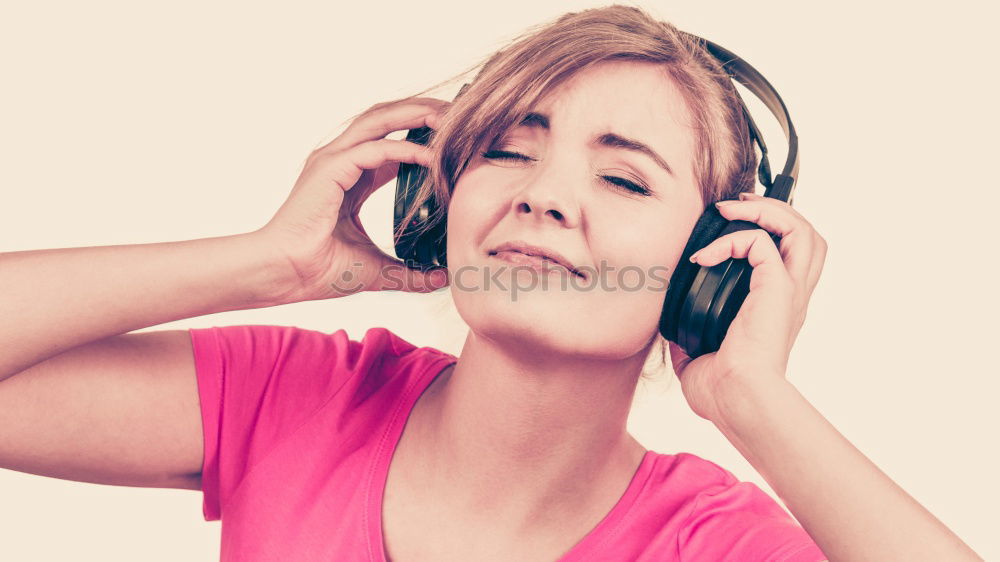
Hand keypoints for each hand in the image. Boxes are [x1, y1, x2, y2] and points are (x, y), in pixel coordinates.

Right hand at [254, 97, 450, 301]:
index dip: (422, 133)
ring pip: (380, 121)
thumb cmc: (318, 270)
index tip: (454, 136)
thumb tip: (440, 279)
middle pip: (386, 118)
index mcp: (349, 175)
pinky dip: (406, 149)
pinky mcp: (330, 169)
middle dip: (423, 111)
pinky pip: (376, 149)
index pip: (391, 140)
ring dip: (416, 115)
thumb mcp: (376, 268)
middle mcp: (339, 159)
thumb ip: (409, 272)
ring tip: (449, 118)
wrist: (284, 275)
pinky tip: (433, 156)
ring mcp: (332, 159)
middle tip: (459, 114)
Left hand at [668, 192, 826, 421]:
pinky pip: (762, 243)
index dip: (771, 233)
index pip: (792, 257)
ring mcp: (788, 292)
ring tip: (731, 210)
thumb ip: (692, 336)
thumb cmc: (721, 391)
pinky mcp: (777, 290)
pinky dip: (731, 240)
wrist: (735, 400)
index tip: (731, 227)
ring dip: (765, 211)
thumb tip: (671, 331)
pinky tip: (703, 257)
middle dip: (777, 210)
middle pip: (808, 235)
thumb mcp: (700, 355)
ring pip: (801, 230)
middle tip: (739, 206)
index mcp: (777, 309)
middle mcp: (791, 297)